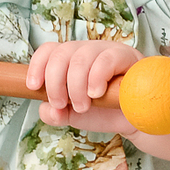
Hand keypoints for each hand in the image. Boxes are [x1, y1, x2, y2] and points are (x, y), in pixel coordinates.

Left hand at [26, 40, 140, 133]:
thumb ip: (55, 113)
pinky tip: (96, 93)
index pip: (49, 50)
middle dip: (55, 82)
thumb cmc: (105, 111)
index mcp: (71, 60)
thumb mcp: (73, 115)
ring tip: (83, 105)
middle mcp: (86, 51)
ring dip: (75, 85)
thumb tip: (47, 109)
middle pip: (61, 53)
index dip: (37, 65)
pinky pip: (106, 59)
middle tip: (62, 104)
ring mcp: (106, 51)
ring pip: (81, 57)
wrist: (135, 119)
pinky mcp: (125, 56)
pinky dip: (95, 77)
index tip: (33, 87)